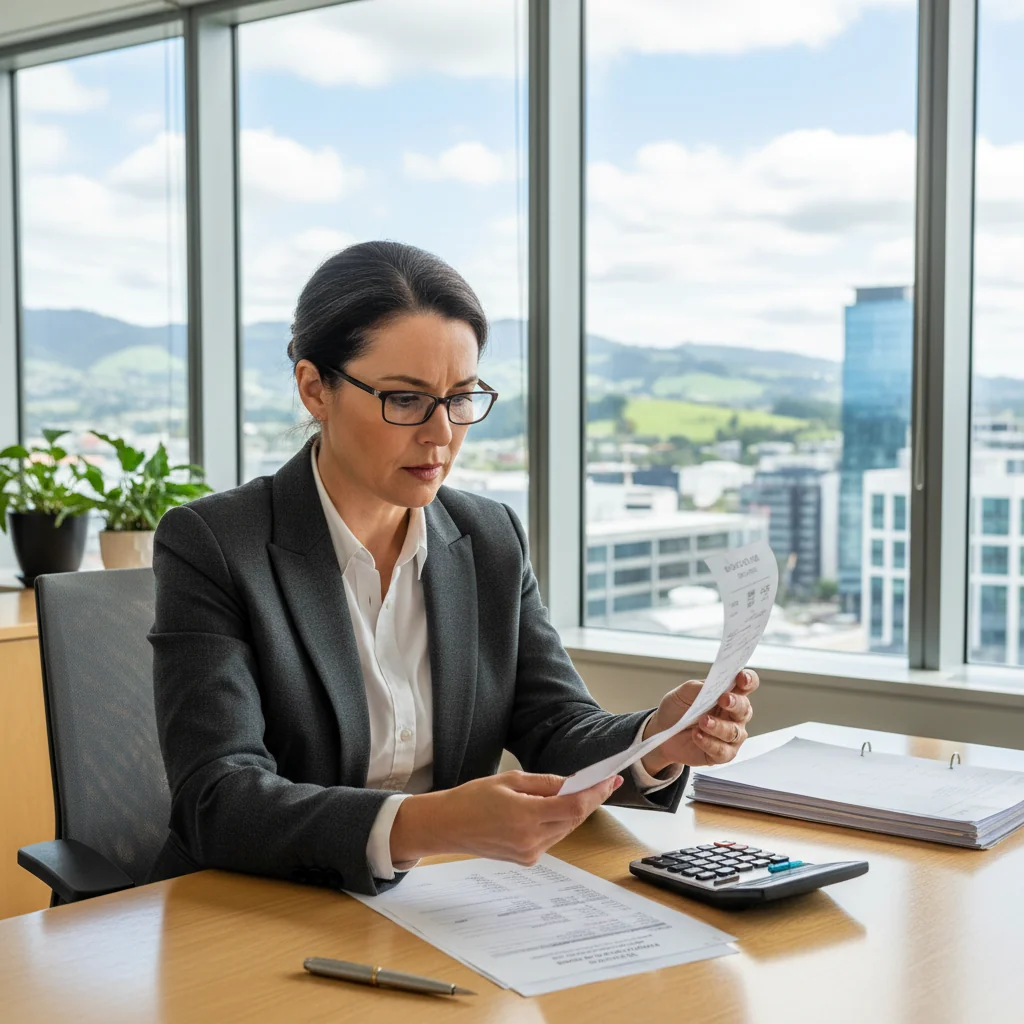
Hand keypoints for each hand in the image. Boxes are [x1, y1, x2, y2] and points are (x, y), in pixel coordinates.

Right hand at [389, 770, 622, 866]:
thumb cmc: (471, 799)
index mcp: (525, 816)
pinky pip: (552, 837)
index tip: (610, 780)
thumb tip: (572, 783)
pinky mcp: (526, 859)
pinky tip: (557, 807)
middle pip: (573, 820)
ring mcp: (529, 853)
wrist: (447, 826)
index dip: (596, 794)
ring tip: (581, 791)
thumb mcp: (509, 780)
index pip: (573, 807)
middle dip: (590, 800)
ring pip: (565, 829)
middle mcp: (531, 840)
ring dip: (575, 811)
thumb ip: (544, 784)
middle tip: (603, 782)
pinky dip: (559, 821)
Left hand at [639, 670, 758, 776]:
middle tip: (723, 699)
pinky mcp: (722, 754)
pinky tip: (697, 735)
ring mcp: (730, 736)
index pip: (746, 685)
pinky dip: (709, 743)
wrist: (661, 732)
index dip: (748, 680)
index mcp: (728, 695)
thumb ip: (698, 688)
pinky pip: (722, 751)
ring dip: (719, 726)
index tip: (741, 678)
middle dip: (736, 703)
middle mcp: (734, 715)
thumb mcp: (682, 694)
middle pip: (745, 708)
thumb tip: (711, 686)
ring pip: (734, 732)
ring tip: (702, 721)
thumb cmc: (677, 710)